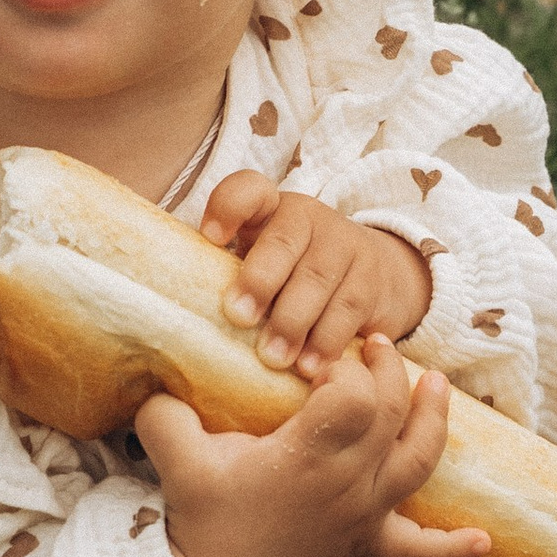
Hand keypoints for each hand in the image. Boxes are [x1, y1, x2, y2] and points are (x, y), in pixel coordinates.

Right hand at [137, 341, 483, 556]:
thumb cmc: (198, 517)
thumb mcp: (173, 450)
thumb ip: (165, 404)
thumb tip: (158, 368)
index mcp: (307, 457)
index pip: (356, 395)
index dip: (347, 368)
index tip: (319, 361)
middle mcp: (347, 484)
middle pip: (393, 414)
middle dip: (389, 371)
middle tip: (373, 345)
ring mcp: (362, 516)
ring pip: (419, 462)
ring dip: (435, 420)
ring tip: (438, 385)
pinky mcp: (363, 545)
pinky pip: (418, 550)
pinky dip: (453, 546)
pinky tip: (484, 542)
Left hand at [198, 175, 433, 371]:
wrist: (376, 275)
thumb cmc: (295, 276)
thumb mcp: (263, 263)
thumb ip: (230, 275)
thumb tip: (180, 316)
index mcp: (271, 209)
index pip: (248, 190)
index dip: (227, 207)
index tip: (210, 238)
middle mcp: (310, 218)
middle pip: (283, 241)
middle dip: (259, 280)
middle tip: (239, 317)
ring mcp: (345, 245)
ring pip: (318, 279)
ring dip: (292, 321)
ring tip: (274, 357)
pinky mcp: (372, 280)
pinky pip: (349, 309)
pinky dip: (327, 342)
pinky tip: (310, 367)